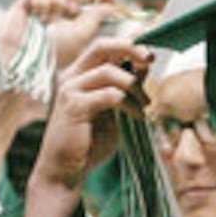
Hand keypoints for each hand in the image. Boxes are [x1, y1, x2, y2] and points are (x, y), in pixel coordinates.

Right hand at [0, 0, 118, 68]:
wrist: (27, 67)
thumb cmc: (54, 56)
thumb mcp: (83, 36)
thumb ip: (96, 17)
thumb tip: (112, 5)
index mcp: (73, 20)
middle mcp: (57, 14)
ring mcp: (39, 10)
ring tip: (69, 9)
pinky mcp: (22, 9)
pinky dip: (45, 0)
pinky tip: (47, 13)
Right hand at [32, 38, 152, 192]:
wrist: (66, 171)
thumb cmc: (89, 142)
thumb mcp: (111, 110)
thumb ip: (122, 88)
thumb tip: (143, 66)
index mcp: (79, 75)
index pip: (102, 47)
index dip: (127, 45)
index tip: (150, 55)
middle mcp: (71, 77)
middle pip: (101, 46)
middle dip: (130, 48)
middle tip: (150, 58)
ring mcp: (70, 89)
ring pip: (110, 71)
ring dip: (135, 87)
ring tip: (145, 106)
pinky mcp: (74, 106)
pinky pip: (110, 95)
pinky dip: (130, 104)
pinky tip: (138, 116)